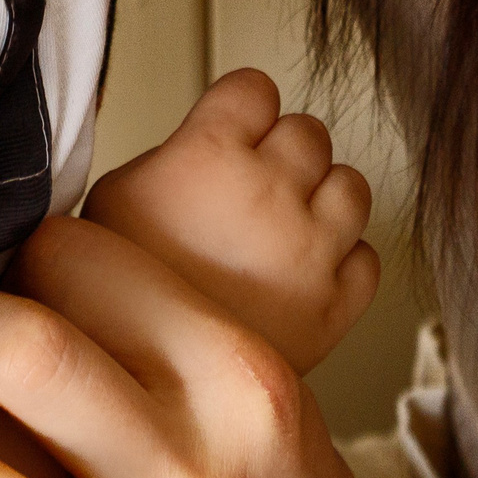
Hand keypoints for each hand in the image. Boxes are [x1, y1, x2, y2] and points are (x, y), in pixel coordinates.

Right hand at [83, 68, 379, 373]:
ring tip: (284, 229)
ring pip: (351, 186)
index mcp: (212, 152)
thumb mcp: (112, 196)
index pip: (255, 86)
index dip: (241, 108)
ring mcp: (311, 247)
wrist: (139, 390)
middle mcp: (271, 189)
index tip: (231, 130)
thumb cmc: (114, 295)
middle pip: (309, 132)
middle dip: (284, 153)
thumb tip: (191, 136)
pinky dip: (341, 263)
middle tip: (252, 189)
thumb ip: (166, 153)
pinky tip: (302, 275)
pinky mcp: (335, 304)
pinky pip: (366, 257)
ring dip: (322, 201)